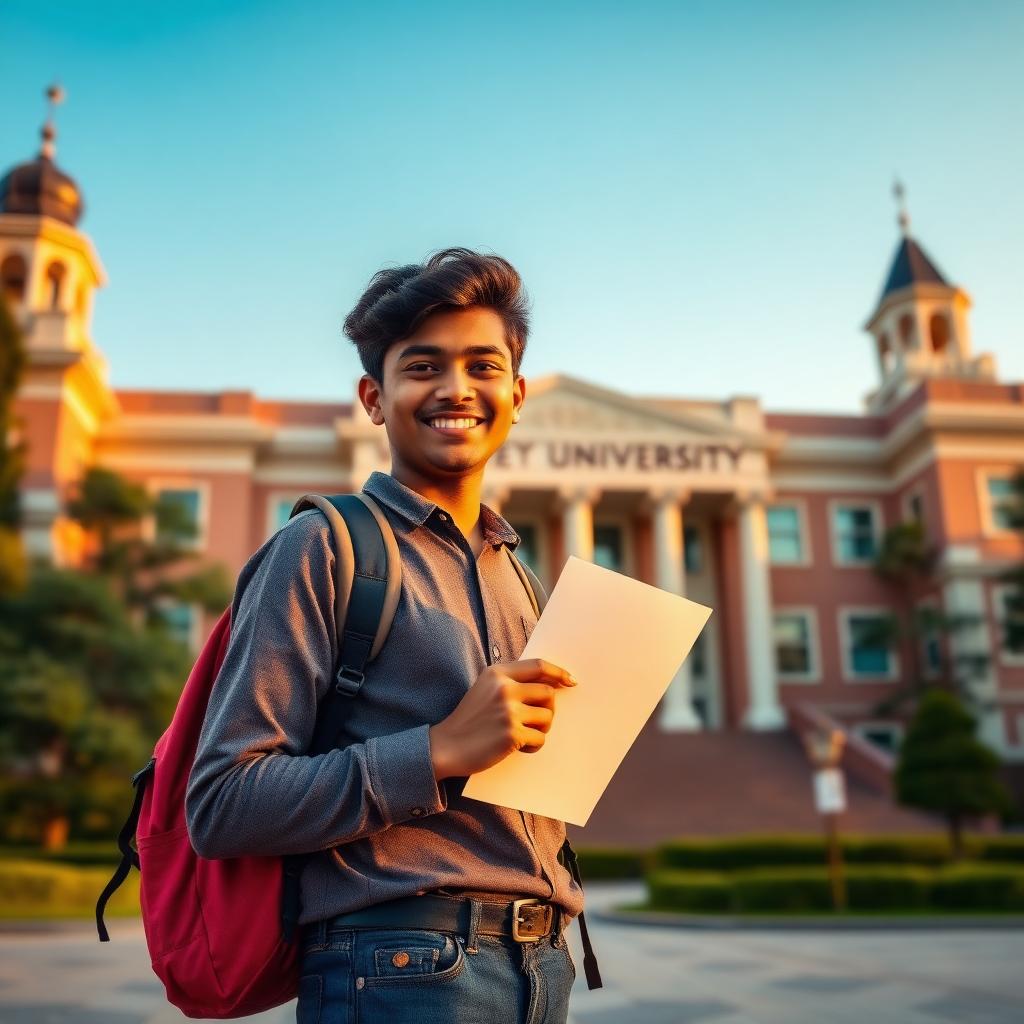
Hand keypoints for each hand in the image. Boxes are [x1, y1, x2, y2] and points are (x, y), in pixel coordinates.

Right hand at [428, 659, 575, 779]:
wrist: (446, 746)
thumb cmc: (470, 720)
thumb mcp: (486, 688)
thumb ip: (512, 682)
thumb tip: (550, 684)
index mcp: (498, 673)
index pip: (538, 665)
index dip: (558, 672)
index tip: (570, 681)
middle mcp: (504, 688)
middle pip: (548, 692)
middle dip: (548, 709)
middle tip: (536, 721)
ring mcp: (508, 711)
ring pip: (547, 717)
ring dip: (540, 729)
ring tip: (522, 735)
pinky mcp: (512, 733)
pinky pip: (540, 738)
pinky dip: (533, 746)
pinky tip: (516, 747)